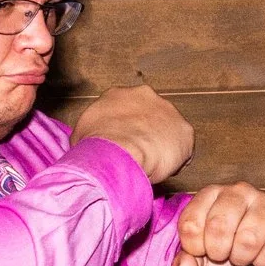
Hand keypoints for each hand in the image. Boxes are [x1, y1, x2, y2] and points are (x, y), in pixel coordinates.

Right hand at [71, 86, 194, 184]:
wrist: (120, 153)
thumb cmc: (97, 145)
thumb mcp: (80, 136)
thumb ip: (88, 135)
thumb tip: (86, 147)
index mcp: (117, 95)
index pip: (123, 110)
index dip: (122, 128)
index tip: (121, 143)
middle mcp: (145, 95)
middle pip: (147, 115)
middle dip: (143, 132)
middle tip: (136, 153)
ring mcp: (168, 111)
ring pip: (166, 130)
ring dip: (160, 145)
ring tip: (149, 164)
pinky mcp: (184, 131)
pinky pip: (182, 149)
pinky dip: (175, 160)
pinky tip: (162, 170)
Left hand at [173, 183, 264, 265]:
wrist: (264, 257)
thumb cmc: (228, 250)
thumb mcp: (202, 258)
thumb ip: (186, 263)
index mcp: (211, 194)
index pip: (191, 224)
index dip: (195, 248)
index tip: (203, 251)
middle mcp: (239, 191)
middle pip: (219, 228)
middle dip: (220, 254)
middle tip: (227, 254)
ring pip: (249, 241)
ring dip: (244, 259)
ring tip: (246, 255)